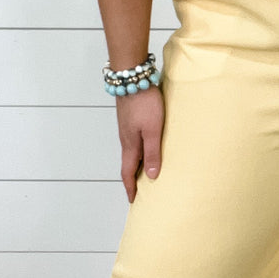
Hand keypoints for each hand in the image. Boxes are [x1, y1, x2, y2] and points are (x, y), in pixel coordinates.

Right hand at [115, 86, 164, 201]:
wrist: (131, 76)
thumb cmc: (144, 102)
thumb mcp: (152, 130)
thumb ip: (153, 152)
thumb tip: (151, 176)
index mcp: (130, 144)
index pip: (127, 172)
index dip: (130, 188)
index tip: (133, 201)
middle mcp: (126, 138)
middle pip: (128, 163)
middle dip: (132, 179)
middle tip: (140, 191)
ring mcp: (127, 127)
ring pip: (131, 152)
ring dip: (136, 165)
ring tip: (145, 173)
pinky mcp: (131, 118)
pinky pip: (134, 141)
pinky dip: (139, 151)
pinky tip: (147, 147)